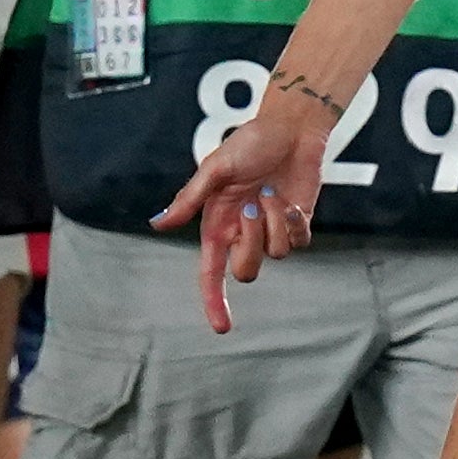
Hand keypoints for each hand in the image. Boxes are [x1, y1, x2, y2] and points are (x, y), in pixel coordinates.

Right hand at [151, 99, 335, 334]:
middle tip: (254, 206)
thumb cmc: (249, 143)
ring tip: (274, 191)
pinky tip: (293, 200)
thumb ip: (189, 198)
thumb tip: (158, 224)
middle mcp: (242, 233)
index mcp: (217, 224)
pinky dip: (296, 222)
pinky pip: (299, 243)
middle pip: (246, 270)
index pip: (211, 273)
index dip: (214, 301)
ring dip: (277, 221)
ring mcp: (270, 231)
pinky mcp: (297, 226)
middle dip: (252, 242)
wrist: (291, 130)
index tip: (222, 328)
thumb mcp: (215, 168)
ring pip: (276, 254)